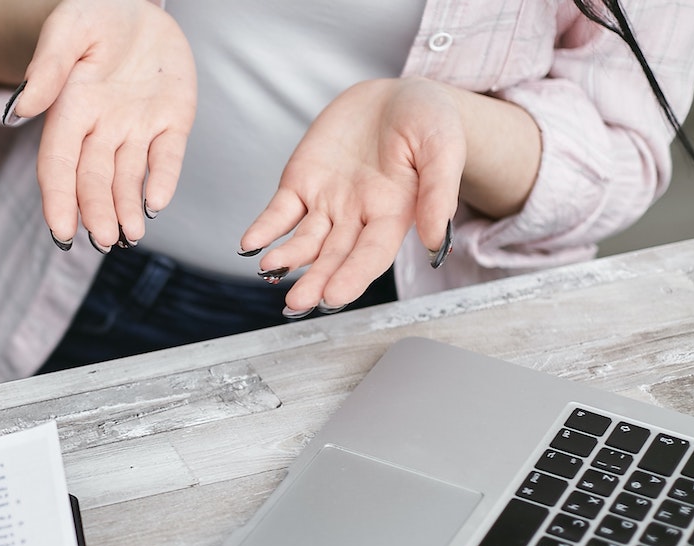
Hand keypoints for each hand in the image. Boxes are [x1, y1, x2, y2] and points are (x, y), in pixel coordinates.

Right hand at [6, 0, 194, 249]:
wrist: (137, 3)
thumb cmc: (95, 14)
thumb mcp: (69, 29)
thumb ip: (49, 67)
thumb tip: (22, 109)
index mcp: (70, 109)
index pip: (59, 164)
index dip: (59, 199)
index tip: (62, 231)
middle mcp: (102, 127)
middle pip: (93, 180)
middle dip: (97, 213)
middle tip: (104, 240)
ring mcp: (137, 127)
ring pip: (128, 178)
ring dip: (126, 209)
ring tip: (129, 236)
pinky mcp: (172, 121)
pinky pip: (167, 157)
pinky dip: (162, 180)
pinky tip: (156, 203)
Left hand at [241, 77, 466, 313]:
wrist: (397, 96)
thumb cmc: (429, 122)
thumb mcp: (443, 148)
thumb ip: (439, 193)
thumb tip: (434, 241)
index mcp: (394, 214)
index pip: (371, 255)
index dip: (353, 276)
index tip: (334, 296)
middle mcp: (357, 216)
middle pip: (334, 256)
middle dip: (316, 279)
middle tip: (298, 302)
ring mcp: (327, 203)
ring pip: (304, 240)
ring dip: (288, 258)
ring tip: (270, 269)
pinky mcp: (302, 184)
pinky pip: (279, 213)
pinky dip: (264, 229)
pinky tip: (250, 244)